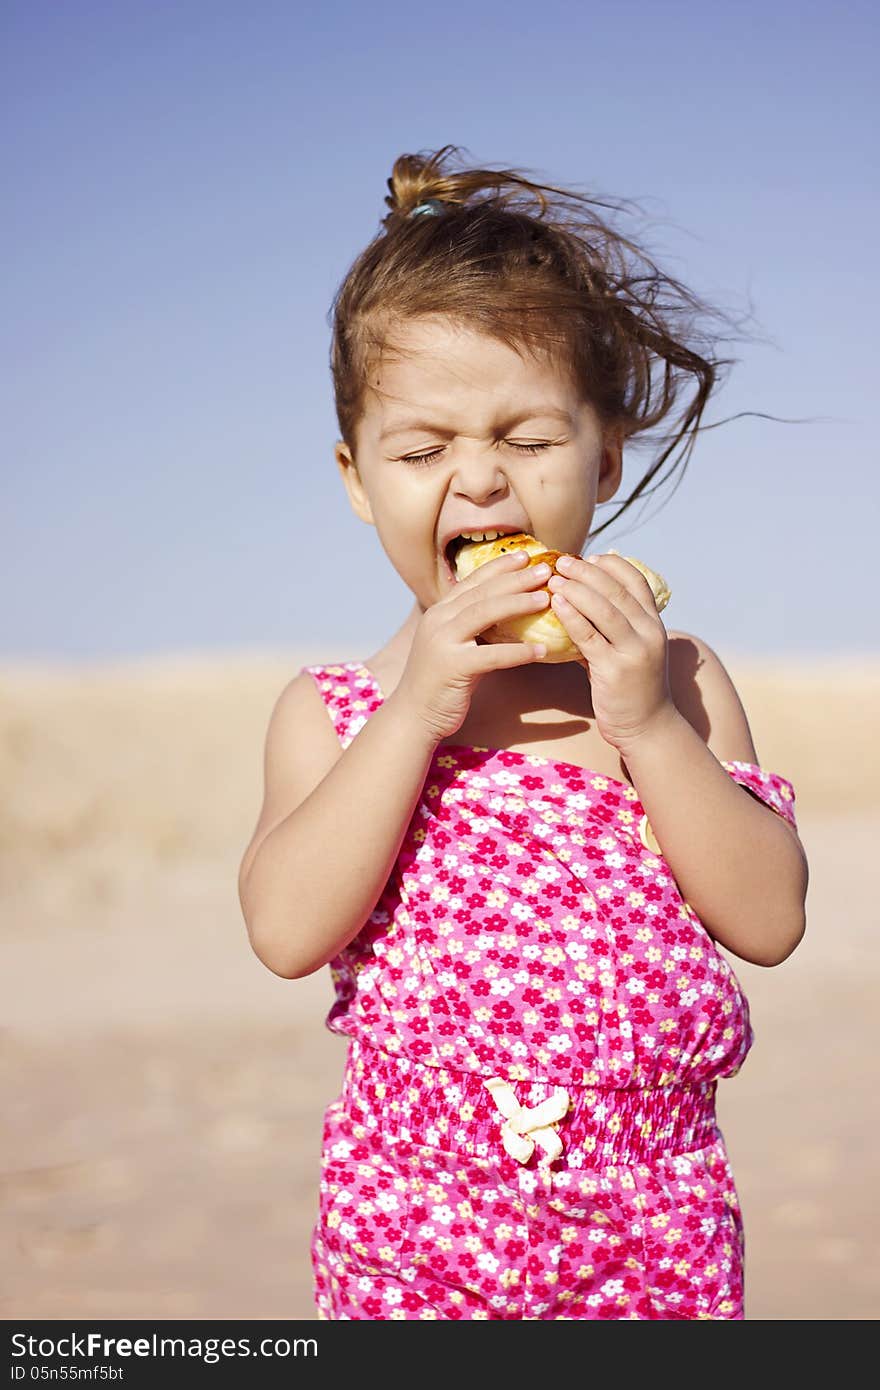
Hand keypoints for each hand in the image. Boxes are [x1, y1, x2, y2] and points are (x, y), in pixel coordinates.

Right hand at [392, 550, 552, 743]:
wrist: (413, 715)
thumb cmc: (441, 682)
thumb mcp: (454, 645)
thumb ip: (472, 627)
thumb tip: (507, 613)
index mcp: (440, 612)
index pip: (472, 581)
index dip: (500, 566)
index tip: (525, 555)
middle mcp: (438, 621)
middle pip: (481, 591)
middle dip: (515, 578)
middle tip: (544, 568)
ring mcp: (443, 642)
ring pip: (483, 613)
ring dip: (517, 603)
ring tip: (545, 597)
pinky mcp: (452, 668)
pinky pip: (492, 655)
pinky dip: (518, 652)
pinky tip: (542, 650)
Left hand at [546, 552, 674, 752]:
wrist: (647, 727)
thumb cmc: (632, 688)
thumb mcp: (630, 651)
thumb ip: (612, 628)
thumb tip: (579, 603)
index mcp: (654, 624)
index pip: (637, 581)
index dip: (613, 565)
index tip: (591, 555)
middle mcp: (649, 633)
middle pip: (617, 590)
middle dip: (588, 571)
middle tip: (563, 560)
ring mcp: (634, 650)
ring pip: (604, 608)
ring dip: (577, 588)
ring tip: (554, 577)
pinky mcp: (615, 669)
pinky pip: (589, 635)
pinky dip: (571, 615)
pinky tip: (556, 603)